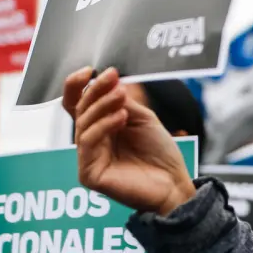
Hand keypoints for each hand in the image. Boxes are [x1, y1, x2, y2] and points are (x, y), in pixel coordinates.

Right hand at [63, 67, 195, 214]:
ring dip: (102, 105)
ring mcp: (88, 159)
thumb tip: (106, 80)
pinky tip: (122, 117)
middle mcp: (91, 143)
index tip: (91, 69)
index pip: (77, 104)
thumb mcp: (142, 118)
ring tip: (121, 96)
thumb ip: (122, 102)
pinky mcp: (89, 175)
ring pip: (83, 125)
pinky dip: (103, 126)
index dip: (77, 86)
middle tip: (112, 78)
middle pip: (80, 111)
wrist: (175, 183)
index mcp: (100, 128)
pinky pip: (88, 143)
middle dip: (96, 91)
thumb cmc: (160, 154)